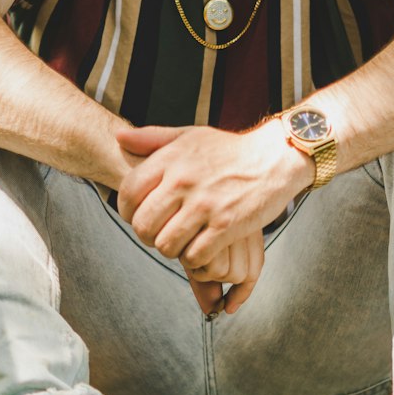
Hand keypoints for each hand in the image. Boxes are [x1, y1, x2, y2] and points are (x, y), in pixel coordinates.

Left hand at [116, 121, 310, 311]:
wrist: (274, 158)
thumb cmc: (229, 150)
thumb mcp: (190, 135)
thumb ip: (152, 138)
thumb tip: (119, 136)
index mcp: (171, 159)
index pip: (129, 193)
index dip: (127, 211)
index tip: (138, 215)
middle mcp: (184, 181)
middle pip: (143, 225)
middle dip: (147, 236)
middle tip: (160, 233)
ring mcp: (205, 205)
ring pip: (166, 245)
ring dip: (171, 249)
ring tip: (181, 241)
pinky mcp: (226, 226)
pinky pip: (195, 256)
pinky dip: (195, 259)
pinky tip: (201, 248)